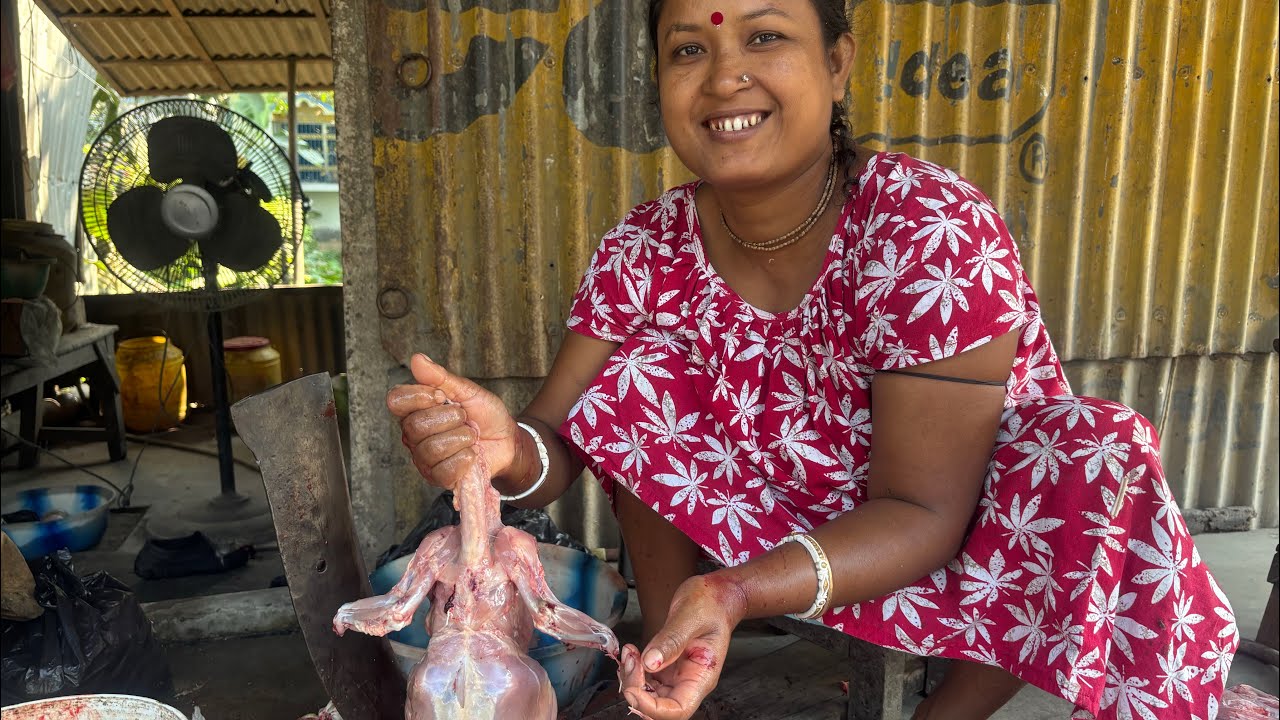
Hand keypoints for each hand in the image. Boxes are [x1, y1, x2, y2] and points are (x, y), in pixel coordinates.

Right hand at [388, 354, 518, 491]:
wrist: (507, 440)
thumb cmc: (484, 415)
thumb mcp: (468, 391)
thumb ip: (441, 378)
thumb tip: (417, 359)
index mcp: (415, 410)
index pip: (396, 401)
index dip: (419, 396)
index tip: (442, 396)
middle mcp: (413, 435)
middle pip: (415, 426)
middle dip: (449, 419)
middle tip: (464, 418)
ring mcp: (424, 458)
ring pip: (431, 449)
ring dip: (460, 439)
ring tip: (470, 436)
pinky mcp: (438, 478)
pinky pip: (443, 470)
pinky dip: (464, 459)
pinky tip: (471, 454)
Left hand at [617, 575, 745, 719]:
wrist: (715, 596)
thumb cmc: (711, 605)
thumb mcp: (690, 617)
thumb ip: (671, 640)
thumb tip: (650, 662)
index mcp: (701, 676)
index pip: (678, 710)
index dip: (653, 708)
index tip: (634, 690)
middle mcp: (688, 681)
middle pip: (659, 705)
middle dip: (637, 690)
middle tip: (630, 661)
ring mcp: (676, 676)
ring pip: (648, 695)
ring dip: (632, 679)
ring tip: (630, 653)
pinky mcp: (665, 667)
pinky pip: (645, 680)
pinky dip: (633, 670)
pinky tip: (631, 652)